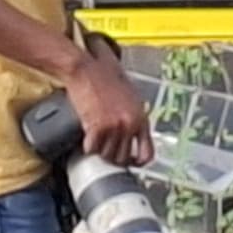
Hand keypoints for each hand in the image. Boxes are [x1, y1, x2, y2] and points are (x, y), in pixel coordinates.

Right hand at [65, 47, 153, 167]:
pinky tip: (86, 137)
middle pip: (123, 158)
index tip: (129, 163)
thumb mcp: (129, 96)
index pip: (147, 153)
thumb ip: (133, 116)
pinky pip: (92, 149)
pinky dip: (87, 146)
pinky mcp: (98, 127)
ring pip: (106, 156)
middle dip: (112, 157)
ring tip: (94, 141)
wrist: (86, 68)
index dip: (137, 163)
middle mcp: (130, 124)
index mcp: (141, 117)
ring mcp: (115, 127)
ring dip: (99, 152)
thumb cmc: (104, 76)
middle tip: (104, 149)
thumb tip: (132, 135)